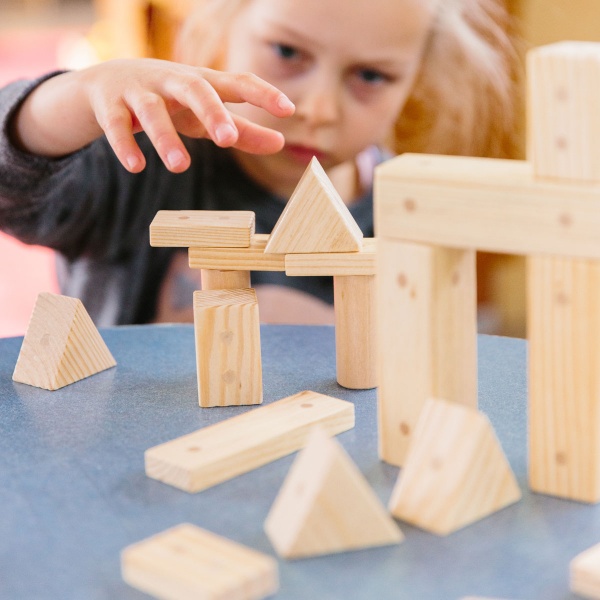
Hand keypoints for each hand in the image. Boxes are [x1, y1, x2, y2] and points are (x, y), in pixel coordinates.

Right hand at [13, 59, 294, 172]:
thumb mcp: (205, 116)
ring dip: (165, 137)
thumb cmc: (168, 101)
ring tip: (181, 167)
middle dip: (212, 111)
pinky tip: (136, 167)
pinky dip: (125, 144)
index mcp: (200, 82)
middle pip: (194, 88)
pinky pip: (116, 125)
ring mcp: (137, 89)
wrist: (102, 84)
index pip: (236, 82)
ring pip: (152, 110)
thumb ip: (242, 130)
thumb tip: (280, 143)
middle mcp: (170, 79)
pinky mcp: (108, 105)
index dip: (262, 93)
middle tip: (228, 140)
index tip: (289, 109)